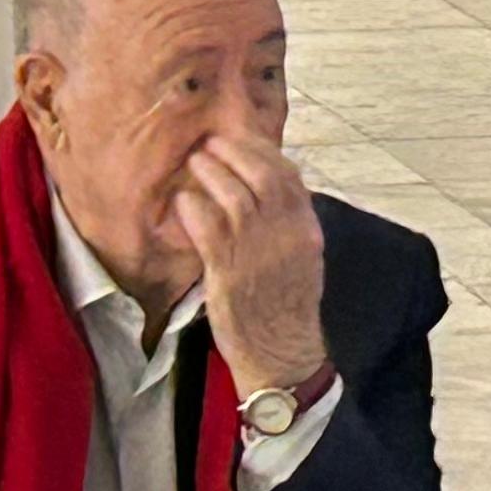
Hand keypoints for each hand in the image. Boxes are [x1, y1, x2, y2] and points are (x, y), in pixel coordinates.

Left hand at [172, 134, 329, 398]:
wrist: (282, 351)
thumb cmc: (286, 306)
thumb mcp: (302, 258)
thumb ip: (288, 224)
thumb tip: (267, 193)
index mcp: (307, 229)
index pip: (289, 176)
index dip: (264, 151)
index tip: (242, 139)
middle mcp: (287, 234)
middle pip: (262, 176)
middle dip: (235, 152)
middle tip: (211, 142)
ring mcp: (258, 250)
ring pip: (233, 195)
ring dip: (211, 172)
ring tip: (194, 162)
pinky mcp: (229, 270)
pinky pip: (208, 226)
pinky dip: (194, 207)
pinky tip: (183, 200)